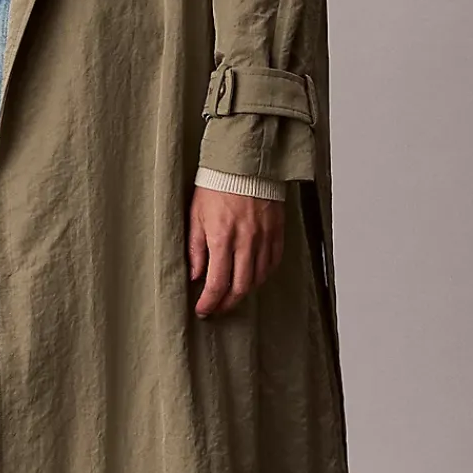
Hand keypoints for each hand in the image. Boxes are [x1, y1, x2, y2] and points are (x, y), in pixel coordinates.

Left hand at [187, 187, 284, 316]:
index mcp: (222, 238)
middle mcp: (246, 242)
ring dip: (244, 291)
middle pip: (240, 288)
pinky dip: (263, 275)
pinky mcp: (277, 231)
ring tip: (232, 293)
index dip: (210, 302)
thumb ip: (195, 248)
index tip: (203, 309)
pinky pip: (273, 263)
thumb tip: (196, 275)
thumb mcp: (196, 216)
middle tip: (217, 307)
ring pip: (258, 278)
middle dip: (227, 303)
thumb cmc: (216, 185)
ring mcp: (264, 238)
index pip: (217, 283)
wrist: (243, 163)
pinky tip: (253, 276)